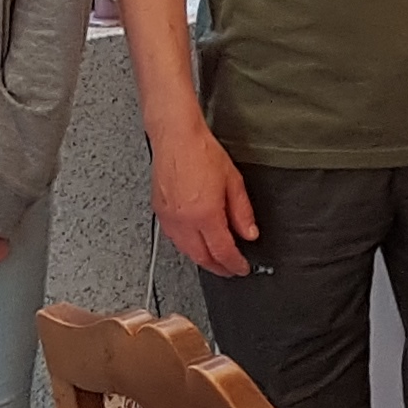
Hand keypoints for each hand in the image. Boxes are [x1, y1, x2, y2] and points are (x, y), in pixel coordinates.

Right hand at [151, 124, 261, 277]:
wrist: (176, 137)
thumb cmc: (201, 152)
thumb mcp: (233, 181)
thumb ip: (242, 212)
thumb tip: (249, 233)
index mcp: (205, 215)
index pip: (222, 251)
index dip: (234, 264)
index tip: (242, 268)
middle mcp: (184, 221)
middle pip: (202, 257)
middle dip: (218, 267)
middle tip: (230, 270)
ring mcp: (169, 218)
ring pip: (186, 251)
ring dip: (201, 259)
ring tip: (215, 260)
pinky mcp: (159, 211)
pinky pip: (173, 238)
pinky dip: (186, 247)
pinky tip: (194, 243)